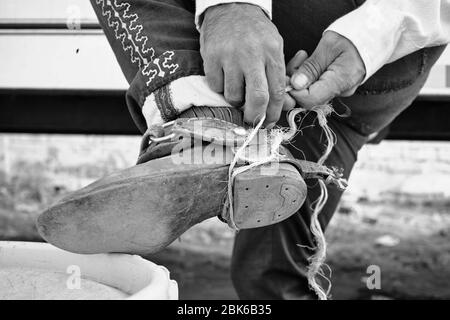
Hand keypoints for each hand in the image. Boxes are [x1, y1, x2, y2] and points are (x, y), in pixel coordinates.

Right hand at [200, 3, 285, 126]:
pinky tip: (224, 75)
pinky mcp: (211, 57)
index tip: (269, 122)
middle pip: (257, 98)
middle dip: (255, 116)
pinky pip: (216, 86)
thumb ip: (275, 75)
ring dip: (235, 99)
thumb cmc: (255, 33)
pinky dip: (220, 87)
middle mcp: (252, 54)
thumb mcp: (274, 47)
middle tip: (251, 122)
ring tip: (236, 87)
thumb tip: (274, 107)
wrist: (231, 8)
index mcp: (272, 52)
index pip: (277, 91)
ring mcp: (230, 55)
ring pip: (233, 96)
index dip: (273, 113)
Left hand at [287, 31, 365, 108]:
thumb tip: (295, 84)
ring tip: (303, 56)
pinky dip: (309, 76)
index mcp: (340, 82)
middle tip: (297, 59)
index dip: (294, 91)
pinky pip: (317, 87)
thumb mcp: (328, 47)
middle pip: (308, 97)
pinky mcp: (336, 87)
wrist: (372, 36)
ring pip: (311, 92)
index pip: (309, 99)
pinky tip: (309, 61)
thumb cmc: (352, 37)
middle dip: (296, 81)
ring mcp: (339, 91)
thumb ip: (311, 67)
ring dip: (301, 76)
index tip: (288, 75)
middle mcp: (340, 91)